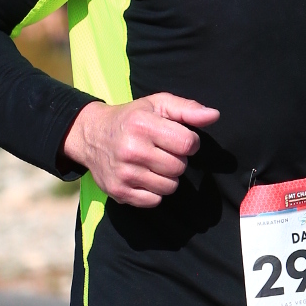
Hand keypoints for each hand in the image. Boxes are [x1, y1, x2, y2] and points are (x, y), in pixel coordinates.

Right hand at [61, 94, 219, 206]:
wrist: (91, 136)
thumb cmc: (132, 118)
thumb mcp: (157, 104)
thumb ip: (187, 109)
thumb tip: (214, 115)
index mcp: (142, 125)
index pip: (187, 144)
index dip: (189, 143)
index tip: (178, 139)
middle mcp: (131, 150)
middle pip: (179, 167)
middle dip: (176, 160)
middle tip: (161, 151)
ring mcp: (124, 174)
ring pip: (170, 186)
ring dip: (167, 177)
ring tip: (153, 164)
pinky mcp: (120, 192)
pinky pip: (155, 201)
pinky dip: (154, 192)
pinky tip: (144, 177)